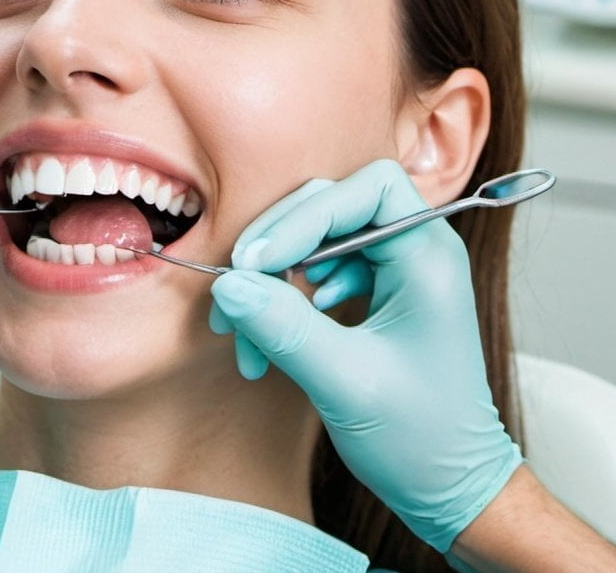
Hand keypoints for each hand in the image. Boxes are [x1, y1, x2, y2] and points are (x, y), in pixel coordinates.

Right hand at [209, 159, 521, 552]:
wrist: (453, 491)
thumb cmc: (420, 441)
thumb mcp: (346, 384)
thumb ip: (286, 328)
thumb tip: (228, 285)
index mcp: (428, 258)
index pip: (365, 190)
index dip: (305, 216)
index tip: (258, 261)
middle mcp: (415, 251)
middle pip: (330, 207)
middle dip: (276, 246)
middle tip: (236, 289)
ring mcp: (394, 270)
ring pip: (314, 239)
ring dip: (271, 279)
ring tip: (241, 333)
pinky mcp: (375, 292)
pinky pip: (315, 270)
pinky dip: (283, 301)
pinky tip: (267, 343)